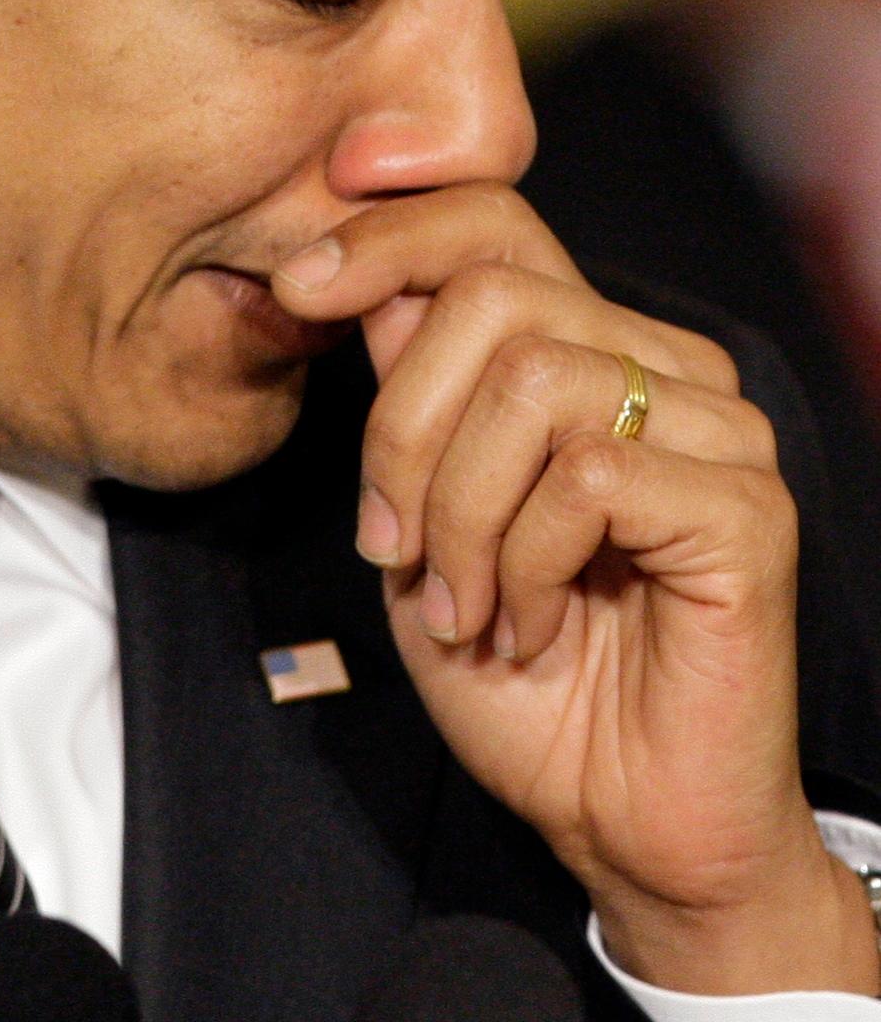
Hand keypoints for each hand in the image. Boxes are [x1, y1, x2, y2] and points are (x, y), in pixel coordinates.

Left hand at [272, 184, 878, 996]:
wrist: (619, 819)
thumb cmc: (513, 666)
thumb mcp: (417, 514)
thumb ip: (401, 394)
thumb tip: (337, 274)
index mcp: (587, 348)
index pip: (491, 222)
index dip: (385, 234)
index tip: (294, 286)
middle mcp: (662, 365)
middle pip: (492, 294)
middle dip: (401, 428)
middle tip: (393, 548)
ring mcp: (717, 428)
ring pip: (532, 382)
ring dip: (458, 514)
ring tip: (461, 605)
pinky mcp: (747, 505)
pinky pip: (589, 477)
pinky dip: (522, 566)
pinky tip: (526, 628)